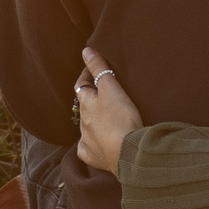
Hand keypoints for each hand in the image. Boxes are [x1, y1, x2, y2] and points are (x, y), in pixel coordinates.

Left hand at [73, 45, 141, 172]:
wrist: (127, 152)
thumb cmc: (120, 118)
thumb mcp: (111, 88)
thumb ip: (99, 69)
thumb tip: (85, 51)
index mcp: (86, 104)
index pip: (82, 86)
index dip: (87, 76)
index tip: (94, 69)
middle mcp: (83, 123)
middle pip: (84, 107)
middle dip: (91, 99)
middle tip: (102, 93)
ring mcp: (87, 141)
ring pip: (86, 127)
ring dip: (93, 121)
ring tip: (105, 118)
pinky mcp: (93, 157)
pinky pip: (87, 149)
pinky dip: (91, 144)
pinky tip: (97, 144)